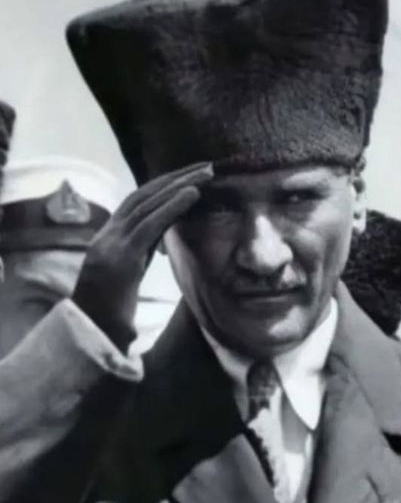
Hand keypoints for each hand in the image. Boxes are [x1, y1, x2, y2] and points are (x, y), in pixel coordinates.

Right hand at [72, 162, 212, 349]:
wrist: (91, 336)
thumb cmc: (110, 315)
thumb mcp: (129, 277)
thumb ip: (142, 255)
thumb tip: (162, 241)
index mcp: (110, 239)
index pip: (138, 202)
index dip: (164, 187)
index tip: (189, 176)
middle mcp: (109, 235)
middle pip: (145, 195)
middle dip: (176, 177)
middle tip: (205, 166)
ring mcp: (114, 244)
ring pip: (148, 203)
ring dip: (180, 185)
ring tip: (207, 174)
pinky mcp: (123, 257)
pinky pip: (151, 224)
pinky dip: (173, 205)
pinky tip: (193, 194)